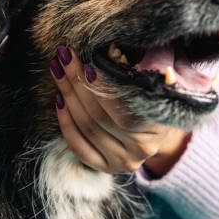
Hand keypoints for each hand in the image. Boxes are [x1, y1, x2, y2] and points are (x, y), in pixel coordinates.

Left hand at [50, 47, 190, 174]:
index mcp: (158, 126)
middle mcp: (142, 149)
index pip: (123, 108)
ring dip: (67, 96)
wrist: (160, 124)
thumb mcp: (159, 77)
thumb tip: (114, 51)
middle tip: (63, 57)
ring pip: (86, 127)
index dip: (101, 86)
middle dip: (76, 83)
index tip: (85, 62)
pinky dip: (65, 122)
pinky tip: (59, 100)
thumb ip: (147, 66)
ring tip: (58, 70)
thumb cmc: (155, 92)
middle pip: (98, 115)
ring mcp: (123, 161)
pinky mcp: (107, 167)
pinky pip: (79, 146)